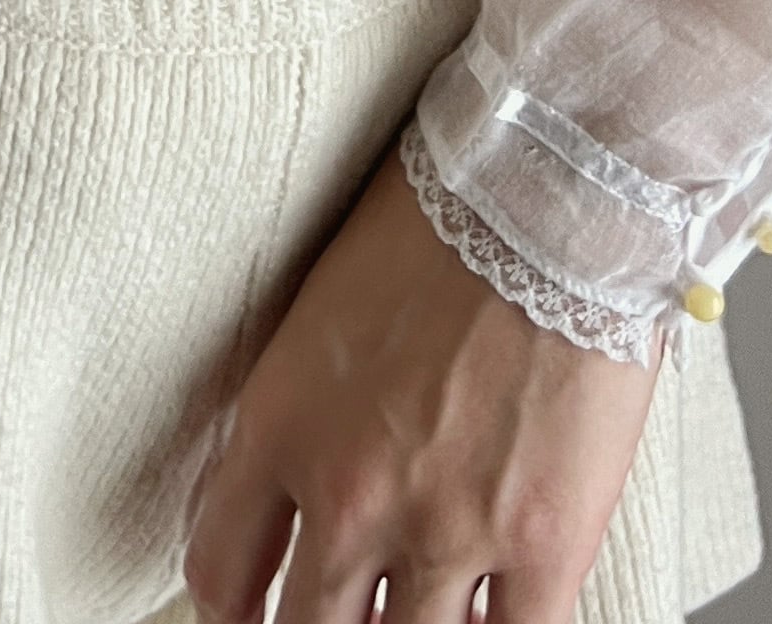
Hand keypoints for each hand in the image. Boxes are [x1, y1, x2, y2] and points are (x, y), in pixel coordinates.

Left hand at [180, 133, 662, 623]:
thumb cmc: (445, 216)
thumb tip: (313, 471)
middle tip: (342, 614)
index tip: (249, 612)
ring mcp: (446, 530)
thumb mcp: (326, 308)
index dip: (232, 607)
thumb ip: (309, 404)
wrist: (551, 190)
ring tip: (417, 616)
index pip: (220, 566)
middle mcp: (349, 493)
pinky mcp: (543, 545)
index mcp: (281, 423)